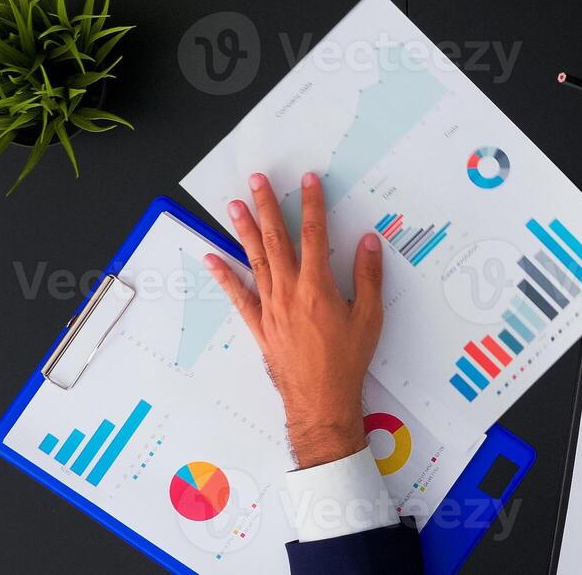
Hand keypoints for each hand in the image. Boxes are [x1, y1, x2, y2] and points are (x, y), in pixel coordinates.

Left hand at [205, 172, 383, 468]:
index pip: (315, 235)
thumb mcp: (369, 317)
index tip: (308, 181)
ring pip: (256, 260)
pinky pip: (239, 296)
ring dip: (245, 231)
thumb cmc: (347, 360)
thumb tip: (367, 242)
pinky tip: (213, 258)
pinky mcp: (260, 325)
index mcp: (318, 287)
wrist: (321, 400)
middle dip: (268, 207)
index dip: (312, 205)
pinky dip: (225, 276)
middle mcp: (289, 291)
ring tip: (235, 206)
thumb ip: (368, 277)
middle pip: (277, 240)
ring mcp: (270, 307)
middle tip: (258, 180)